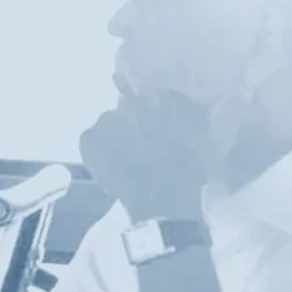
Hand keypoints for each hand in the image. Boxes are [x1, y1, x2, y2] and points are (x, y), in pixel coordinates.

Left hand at [79, 88, 215, 221]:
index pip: (155, 101)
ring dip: (115, 138)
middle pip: (129, 111)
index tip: (159, 133)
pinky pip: (92, 142)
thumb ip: (189, 118)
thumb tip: (182, 115)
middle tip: (143, 149)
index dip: (156, 118)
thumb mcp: (202, 136)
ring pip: (109, 125)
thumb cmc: (190, 169)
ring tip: (126, 161)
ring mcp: (107, 119)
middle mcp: (132, 102)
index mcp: (163, 97)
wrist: (163, 194)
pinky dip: (98, 152)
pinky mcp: (89, 137)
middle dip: (134, 125)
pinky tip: (112, 168)